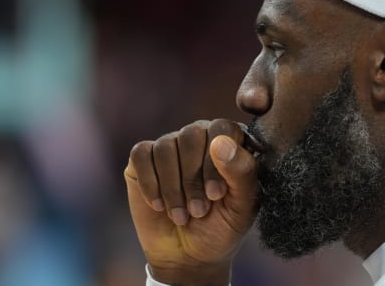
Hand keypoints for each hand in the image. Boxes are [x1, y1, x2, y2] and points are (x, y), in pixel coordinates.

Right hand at [124, 119, 257, 285]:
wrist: (189, 255)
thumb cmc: (223, 226)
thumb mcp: (243, 205)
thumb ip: (242, 172)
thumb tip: (221, 142)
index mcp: (231, 142)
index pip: (223, 129)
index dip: (216, 161)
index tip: (216, 194)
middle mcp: (201, 137)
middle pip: (191, 135)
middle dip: (193, 179)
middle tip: (199, 210)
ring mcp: (172, 146)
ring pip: (166, 147)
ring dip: (172, 188)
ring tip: (181, 216)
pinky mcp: (144, 159)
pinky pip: (141, 155)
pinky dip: (150, 184)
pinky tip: (159, 206)